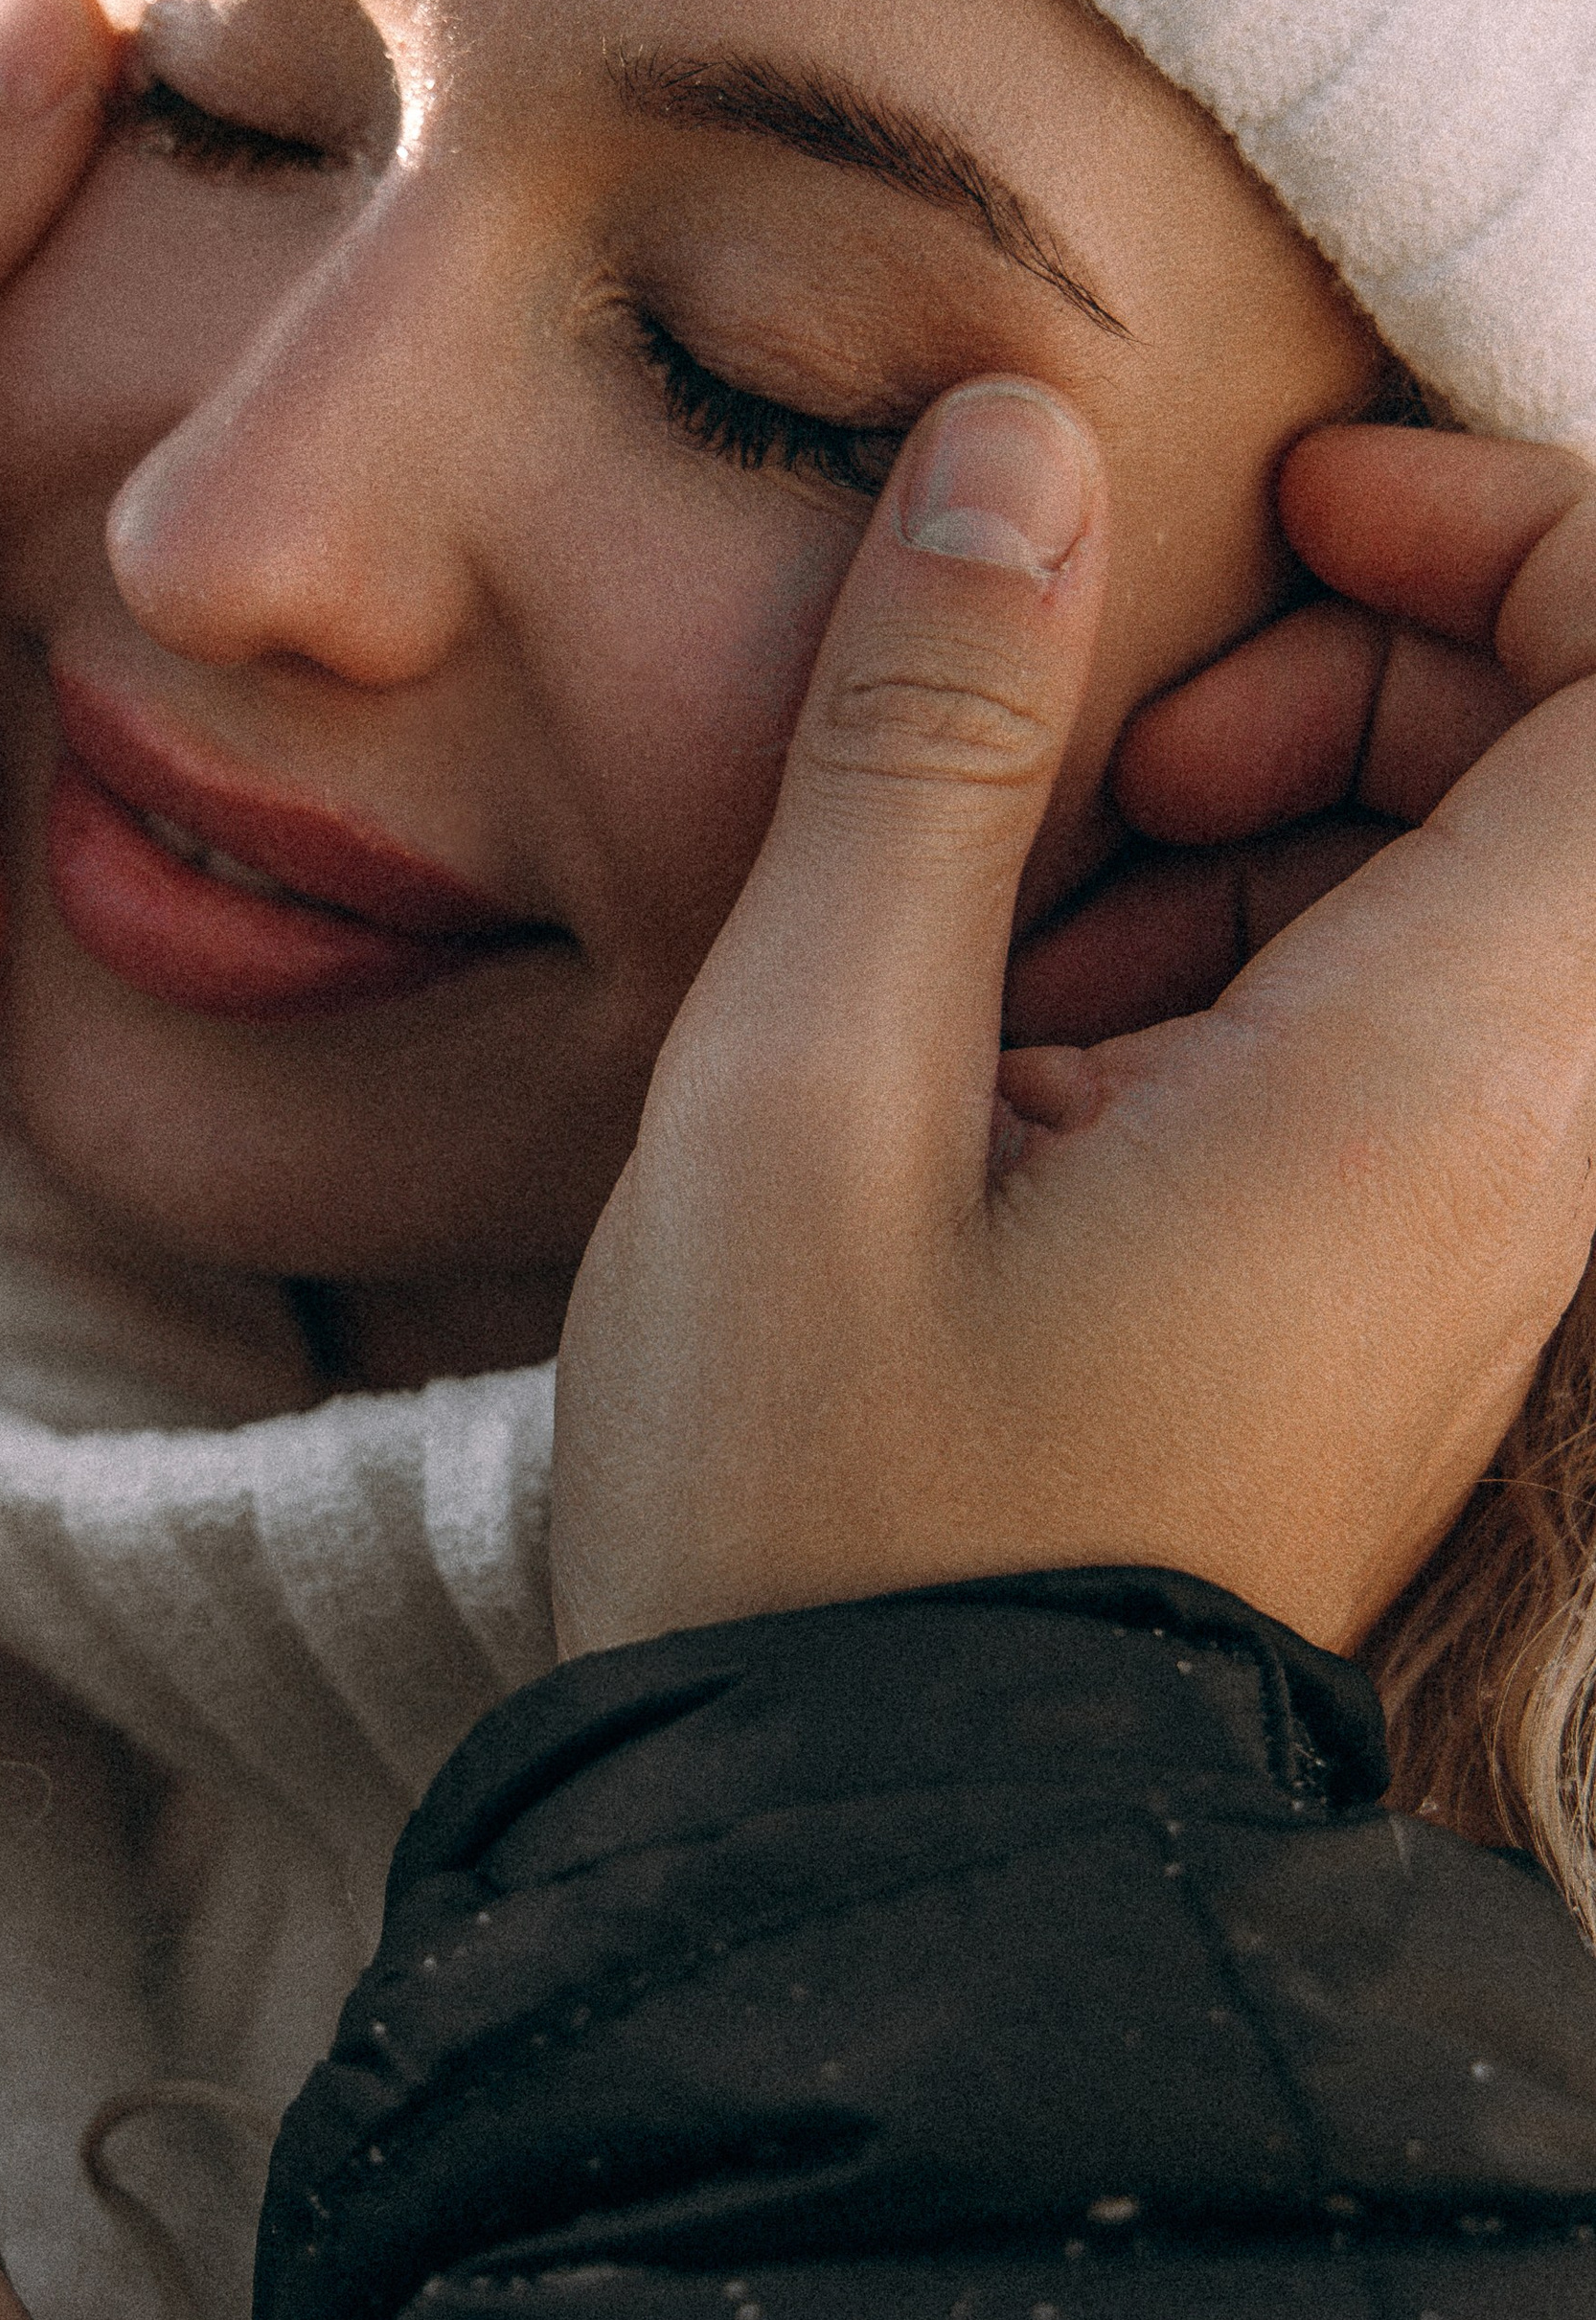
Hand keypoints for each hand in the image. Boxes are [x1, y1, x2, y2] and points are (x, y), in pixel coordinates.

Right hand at [552, 380, 1595, 1660]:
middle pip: (1570, 779)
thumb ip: (926, 739)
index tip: (1267, 520)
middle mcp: (1513, 1163)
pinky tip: (1013, 1060)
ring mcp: (1458, 1249)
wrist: (869, 1872)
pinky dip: (1227, 977)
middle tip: (1095, 755)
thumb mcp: (801, 1088)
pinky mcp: (1376, 1309)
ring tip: (1005, 928)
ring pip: (1467, 911)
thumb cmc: (816, 1512)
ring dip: (1262, 830)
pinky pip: (1387, 1050)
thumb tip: (1018, 447)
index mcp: (1434, 1085)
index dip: (1500, 526)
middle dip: (1355, 674)